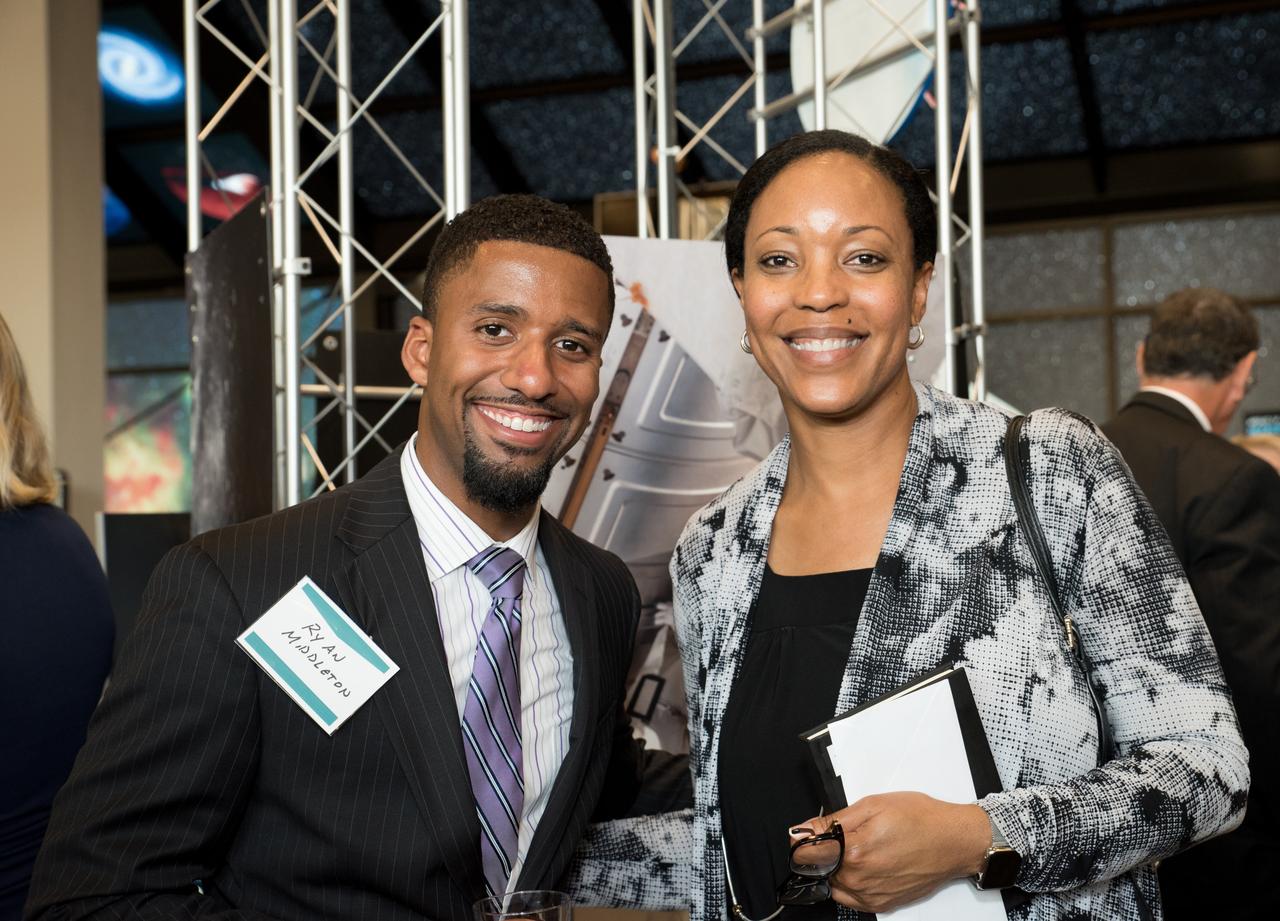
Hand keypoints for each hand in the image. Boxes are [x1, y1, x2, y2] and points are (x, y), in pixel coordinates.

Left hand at [793, 793, 990, 913]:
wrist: (953, 842)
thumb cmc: (920, 819)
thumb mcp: (872, 805)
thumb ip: (833, 820)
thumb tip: (803, 830)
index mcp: (854, 850)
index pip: (805, 854)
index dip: (802, 840)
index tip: (806, 834)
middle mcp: (859, 878)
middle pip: (819, 868)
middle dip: (824, 852)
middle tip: (847, 835)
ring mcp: (870, 895)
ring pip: (834, 883)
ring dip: (837, 868)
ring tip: (861, 849)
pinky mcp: (881, 904)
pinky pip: (851, 898)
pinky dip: (851, 884)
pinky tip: (866, 866)